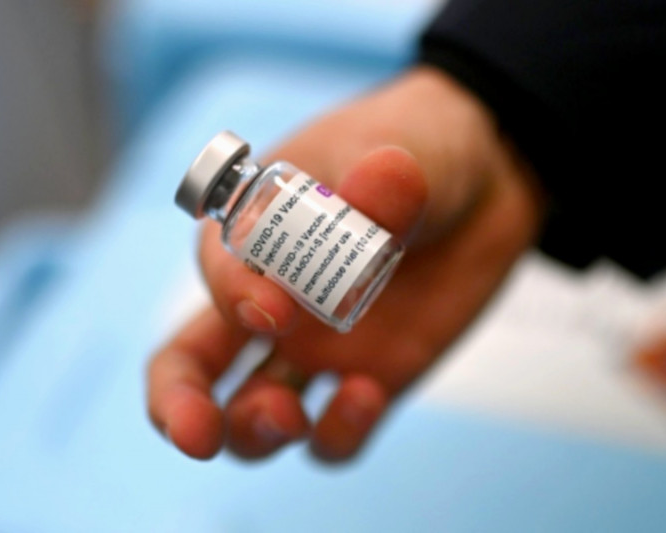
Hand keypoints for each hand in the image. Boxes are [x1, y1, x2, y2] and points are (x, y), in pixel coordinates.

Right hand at [147, 66, 542, 461]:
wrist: (486, 184)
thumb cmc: (421, 149)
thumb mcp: (409, 149)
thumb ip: (390, 176)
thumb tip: (380, 180)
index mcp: (256, 232)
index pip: (215, 272)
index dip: (232, 297)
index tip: (276, 308)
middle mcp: (270, 300)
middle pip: (192, 365)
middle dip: (178, 404)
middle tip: (194, 435)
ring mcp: (314, 349)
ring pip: (250, 414)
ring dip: (254, 431)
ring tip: (291, 417)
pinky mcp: (365, 381)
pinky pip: (332, 435)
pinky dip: (337, 433)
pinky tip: (368, 397)